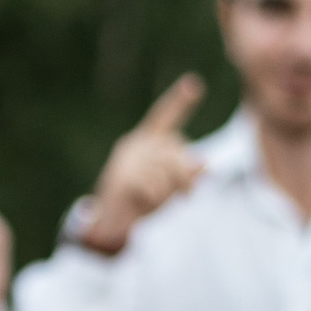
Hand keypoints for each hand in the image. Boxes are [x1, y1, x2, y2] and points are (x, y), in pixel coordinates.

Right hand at [78, 73, 206, 254]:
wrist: (105, 226)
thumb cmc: (140, 202)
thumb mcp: (167, 184)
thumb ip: (185, 171)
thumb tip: (205, 163)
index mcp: (144, 140)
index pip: (164, 115)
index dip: (179, 101)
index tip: (194, 84)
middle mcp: (135, 144)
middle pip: (176, 148)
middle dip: (187, 174)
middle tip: (188, 195)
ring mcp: (127, 160)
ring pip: (168, 168)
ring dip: (171, 190)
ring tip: (158, 201)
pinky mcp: (122, 178)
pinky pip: (154, 185)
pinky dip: (156, 198)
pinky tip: (145, 203)